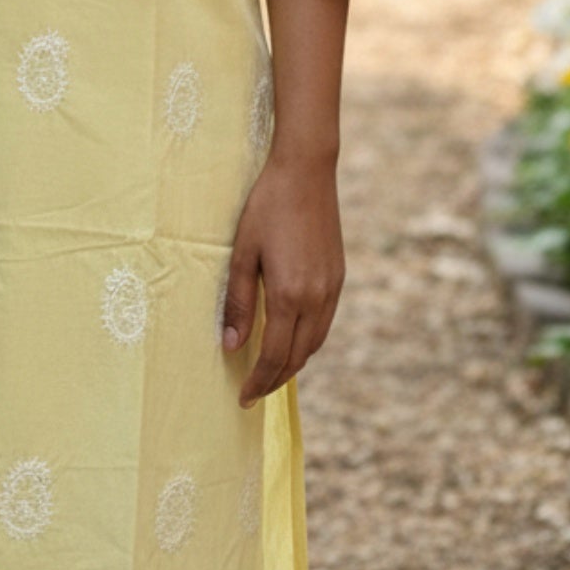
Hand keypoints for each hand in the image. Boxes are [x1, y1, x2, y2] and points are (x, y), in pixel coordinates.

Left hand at [220, 148, 344, 408]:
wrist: (306, 172)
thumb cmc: (266, 207)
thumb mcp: (242, 253)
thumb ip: (238, 302)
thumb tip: (230, 346)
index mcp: (290, 295)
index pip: (274, 355)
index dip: (258, 381)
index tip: (242, 397)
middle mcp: (317, 298)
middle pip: (297, 357)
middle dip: (275, 379)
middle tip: (253, 393)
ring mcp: (332, 288)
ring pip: (314, 343)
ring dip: (292, 362)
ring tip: (269, 371)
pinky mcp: (338, 277)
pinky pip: (324, 324)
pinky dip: (307, 341)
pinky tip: (290, 338)